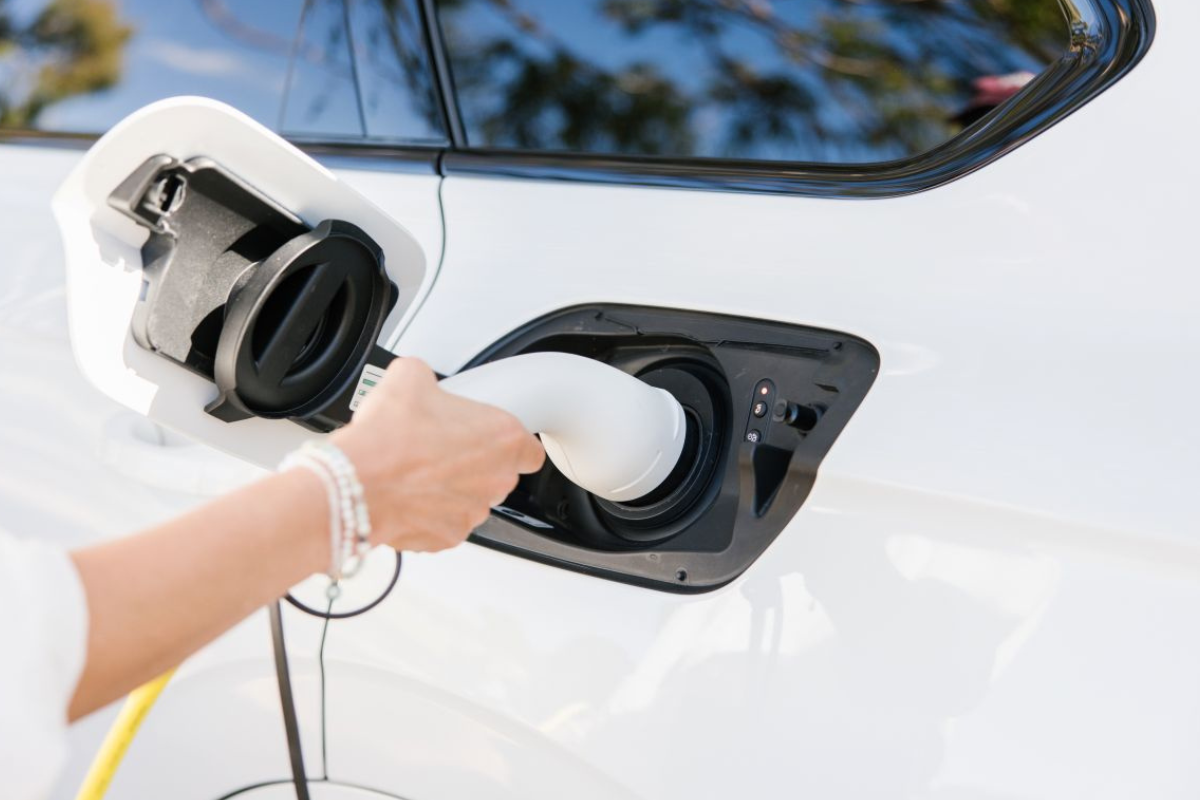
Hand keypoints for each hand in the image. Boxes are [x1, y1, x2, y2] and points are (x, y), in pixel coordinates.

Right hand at [331, 358, 544, 552]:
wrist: (357, 481)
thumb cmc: (389, 436)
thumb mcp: (409, 377)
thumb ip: (427, 377)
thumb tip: (417, 379)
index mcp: (502, 438)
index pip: (530, 450)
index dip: (511, 445)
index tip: (493, 441)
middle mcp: (495, 480)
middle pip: (498, 475)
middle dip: (475, 465)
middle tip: (442, 449)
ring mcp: (472, 512)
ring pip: (471, 500)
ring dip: (452, 490)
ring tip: (419, 472)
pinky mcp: (447, 537)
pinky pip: (445, 523)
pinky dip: (430, 514)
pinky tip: (408, 495)